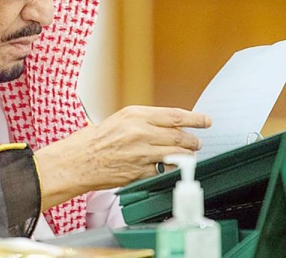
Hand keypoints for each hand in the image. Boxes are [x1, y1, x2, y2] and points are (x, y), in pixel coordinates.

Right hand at [34, 105, 210, 210]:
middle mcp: (140, 131)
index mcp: (136, 114)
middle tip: (197, 142)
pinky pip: (164, 170)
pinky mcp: (139, 171)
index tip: (206, 121)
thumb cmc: (96, 140)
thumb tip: (168, 124)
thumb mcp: (121, 120)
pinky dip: (171, 169)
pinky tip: (172, 167)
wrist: (79, 160)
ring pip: (175, 153)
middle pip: (179, 135)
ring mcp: (141, 152)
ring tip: (189, 155)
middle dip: (192, 140)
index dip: (195, 119)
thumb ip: (145, 121)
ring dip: (186, 155)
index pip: (174, 115)